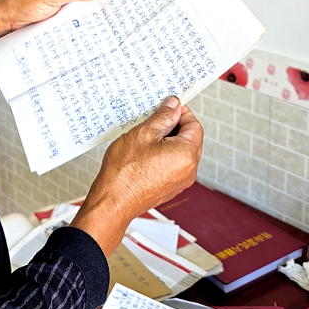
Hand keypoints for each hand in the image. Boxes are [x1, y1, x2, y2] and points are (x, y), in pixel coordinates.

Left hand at [0, 0, 103, 36]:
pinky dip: (74, 18)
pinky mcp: (54, 8)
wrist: (4, 20)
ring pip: (78, 3)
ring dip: (82, 12)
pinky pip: (70, 12)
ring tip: (91, 21)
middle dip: (91, 1)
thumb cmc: (20, 2)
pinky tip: (78, 25)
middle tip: (103, 12)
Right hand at [70, 97, 203, 257]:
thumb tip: (173, 106)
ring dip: (168, 141)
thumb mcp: (143, 134)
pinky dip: (164, 155)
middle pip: (191, 139)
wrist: (113, 202)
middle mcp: (189, 170)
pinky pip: (174, 165)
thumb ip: (163, 117)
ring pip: (181, 152)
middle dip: (174, 127)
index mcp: (186, 154)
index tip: (167, 108)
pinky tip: (145, 153)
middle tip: (154, 121)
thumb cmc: (124, 174)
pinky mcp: (171, 187)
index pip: (195, 125)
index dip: (181, 113)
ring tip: (146, 138)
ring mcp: (180, 181)